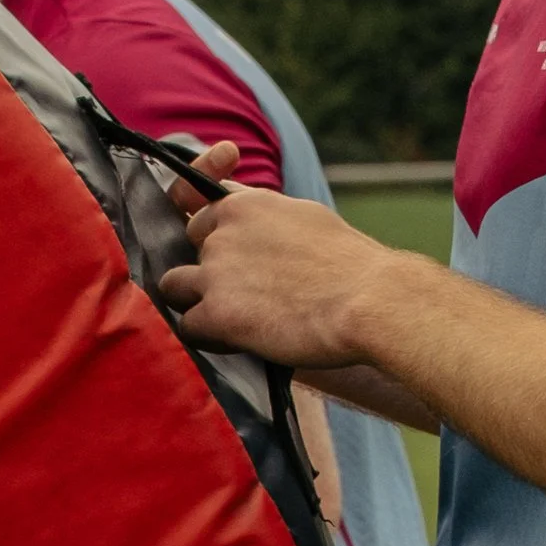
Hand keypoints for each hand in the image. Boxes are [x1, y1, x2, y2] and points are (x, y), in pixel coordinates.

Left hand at [160, 145, 392, 368]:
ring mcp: (215, 271)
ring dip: (198, 303)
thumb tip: (264, 227)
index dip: (212, 236)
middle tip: (245, 295)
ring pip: (174, 287)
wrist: (370, 300)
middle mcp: (221, 230)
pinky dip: (208, 337)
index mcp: (243, 203)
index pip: (199, 210)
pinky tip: (238, 342)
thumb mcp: (306, 218)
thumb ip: (271, 218)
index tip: (227, 257)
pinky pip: (188, 327)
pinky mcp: (217, 312)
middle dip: (208, 270)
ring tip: (234, 321)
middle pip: (189, 250)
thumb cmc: (351, 265)